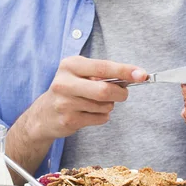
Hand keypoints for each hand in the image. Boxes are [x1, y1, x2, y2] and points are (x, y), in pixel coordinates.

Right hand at [31, 56, 146, 140]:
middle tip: (123, 94)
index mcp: (70, 65)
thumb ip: (102, 73)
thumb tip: (132, 75)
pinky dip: (102, 116)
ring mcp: (65, 103)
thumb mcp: (79, 74)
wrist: (43, 114)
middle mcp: (65, 83)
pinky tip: (90, 113)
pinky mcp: (69, 120)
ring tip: (97, 103)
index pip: (103, 67)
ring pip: (104, 106)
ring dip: (109, 106)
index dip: (124, 70)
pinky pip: (99, 118)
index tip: (141, 74)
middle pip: (104, 90)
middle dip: (120, 94)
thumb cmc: (69, 90)